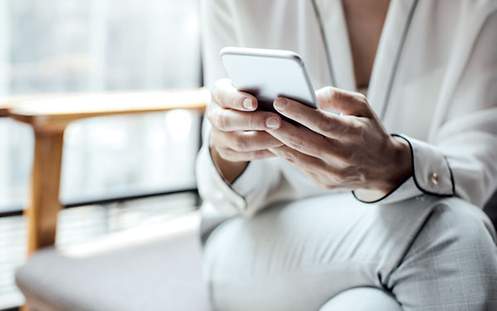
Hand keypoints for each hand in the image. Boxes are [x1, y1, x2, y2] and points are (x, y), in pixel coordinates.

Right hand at [207, 79, 282, 181]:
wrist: (234, 119)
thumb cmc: (249, 96)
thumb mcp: (248, 88)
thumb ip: (258, 87)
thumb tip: (282, 90)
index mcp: (218, 94)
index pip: (223, 96)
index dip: (238, 100)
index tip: (254, 103)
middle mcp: (214, 115)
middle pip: (227, 121)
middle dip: (254, 122)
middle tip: (276, 121)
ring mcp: (218, 136)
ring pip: (239, 142)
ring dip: (263, 140)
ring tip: (283, 137)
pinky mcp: (227, 153)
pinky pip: (247, 156)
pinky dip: (266, 151)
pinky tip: (280, 147)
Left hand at [267, 87, 411, 198]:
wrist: (383, 168)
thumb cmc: (368, 130)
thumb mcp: (362, 108)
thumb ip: (338, 97)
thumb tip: (311, 94)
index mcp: (353, 134)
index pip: (322, 122)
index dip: (299, 112)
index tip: (279, 100)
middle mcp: (342, 156)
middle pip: (304, 141)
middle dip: (280, 127)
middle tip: (262, 114)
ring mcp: (331, 172)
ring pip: (296, 156)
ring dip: (276, 141)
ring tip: (261, 126)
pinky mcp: (322, 182)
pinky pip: (298, 165)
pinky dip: (283, 152)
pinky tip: (272, 140)